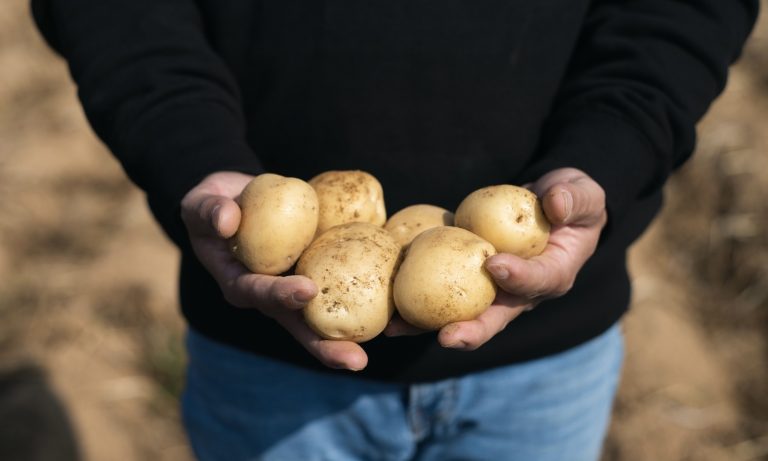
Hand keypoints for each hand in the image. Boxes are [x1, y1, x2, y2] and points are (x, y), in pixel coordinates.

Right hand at [180, 171, 367, 370]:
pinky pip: (338, 288)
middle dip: (324, 344)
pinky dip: (362, 299)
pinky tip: (391, 311)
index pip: (259, 292)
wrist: (236, 202)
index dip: (281, 294)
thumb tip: (227, 220)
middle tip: (355, 360)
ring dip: (346, 337)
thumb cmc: (214, 206)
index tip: (306, 290)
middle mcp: (269, 294)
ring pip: (320, 318)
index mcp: (239, 281)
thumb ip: (208, 211)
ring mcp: (293, 288)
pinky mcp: (314, 275)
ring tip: (371, 355)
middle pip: (297, 323)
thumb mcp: (201, 203)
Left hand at [386, 168, 606, 350]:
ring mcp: (493, 289)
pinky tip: (387, 304)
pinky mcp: (468, 279)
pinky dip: (415, 298)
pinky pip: (442, 291)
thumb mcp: (583, 194)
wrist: (551, 206)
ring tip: (396, 328)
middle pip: (496, 317)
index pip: (539, 280)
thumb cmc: (571, 201)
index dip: (519, 277)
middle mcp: (522, 292)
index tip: (495, 265)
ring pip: (462, 313)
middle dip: (471, 330)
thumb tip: (555, 203)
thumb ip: (573, 198)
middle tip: (447, 337)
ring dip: (429, 324)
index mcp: (555, 273)